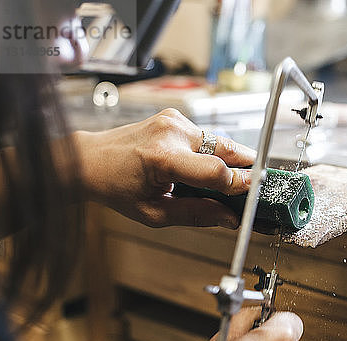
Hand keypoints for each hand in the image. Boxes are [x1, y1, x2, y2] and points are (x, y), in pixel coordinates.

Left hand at [74, 108, 255, 227]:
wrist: (89, 159)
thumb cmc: (115, 187)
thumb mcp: (154, 213)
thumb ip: (196, 215)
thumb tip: (229, 218)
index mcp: (163, 158)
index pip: (216, 171)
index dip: (239, 185)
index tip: (252, 195)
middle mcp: (171, 132)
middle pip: (226, 148)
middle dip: (247, 166)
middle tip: (257, 183)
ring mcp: (173, 120)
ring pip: (219, 141)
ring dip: (229, 159)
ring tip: (228, 179)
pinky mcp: (174, 116)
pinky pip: (205, 137)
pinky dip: (211, 152)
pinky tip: (203, 166)